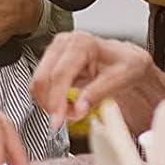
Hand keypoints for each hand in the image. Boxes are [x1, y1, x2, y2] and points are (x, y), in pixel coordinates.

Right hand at [31, 30, 155, 124]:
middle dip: (52, 104)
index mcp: (81, 43)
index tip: (57, 122)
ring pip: (38, 83)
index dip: (56, 101)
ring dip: (50, 103)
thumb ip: (96, 94)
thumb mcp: (119, 80)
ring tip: (72, 109)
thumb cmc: (125, 65)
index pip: (59, 75)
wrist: (126, 61)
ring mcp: (55, 50)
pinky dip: (50, 99)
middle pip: (42, 79)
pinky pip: (41, 84)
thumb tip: (78, 109)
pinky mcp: (51, 61)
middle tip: (69, 117)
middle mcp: (64, 43)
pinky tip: (66, 103)